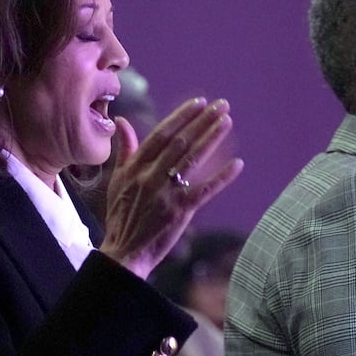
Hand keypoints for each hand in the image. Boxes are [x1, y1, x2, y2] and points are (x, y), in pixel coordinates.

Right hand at [98, 97, 244, 279]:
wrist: (124, 252)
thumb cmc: (121, 217)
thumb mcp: (117, 181)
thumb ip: (124, 150)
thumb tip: (122, 121)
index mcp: (135, 168)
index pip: (161, 134)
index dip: (181, 117)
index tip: (199, 103)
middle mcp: (150, 177)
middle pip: (180, 142)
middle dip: (202, 121)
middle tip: (221, 105)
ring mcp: (166, 194)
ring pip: (192, 160)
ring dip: (212, 139)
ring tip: (227, 122)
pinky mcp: (179, 212)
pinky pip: (205, 190)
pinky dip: (222, 177)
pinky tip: (238, 164)